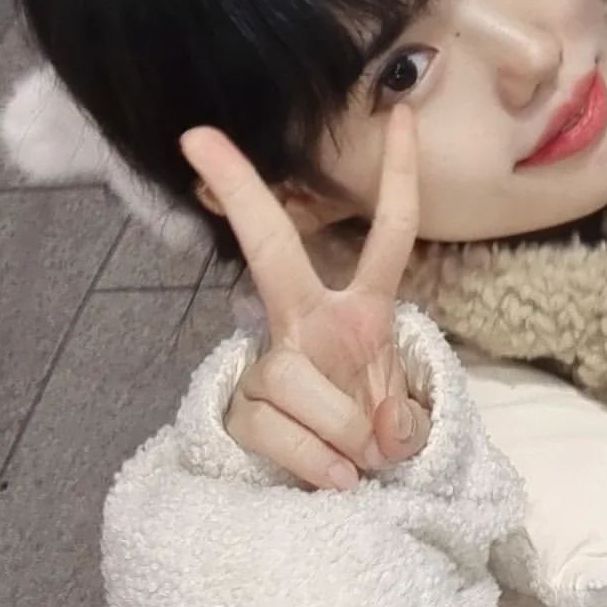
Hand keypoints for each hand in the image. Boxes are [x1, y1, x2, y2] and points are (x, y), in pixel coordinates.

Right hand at [180, 105, 429, 490]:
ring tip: (357, 459)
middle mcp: (311, 321)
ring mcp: (271, 362)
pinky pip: (273, 429)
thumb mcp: (406, 426)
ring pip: (293, 378)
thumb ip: (403, 423)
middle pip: (275, 251)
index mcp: (362, 310)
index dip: (402, 177)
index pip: (392, 234)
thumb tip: (380, 434)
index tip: (404, 115)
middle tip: (200, 136)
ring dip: (339, 432)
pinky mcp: (238, 405)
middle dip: (244, 194)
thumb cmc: (373, 435)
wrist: (333, 492)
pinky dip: (313, 464)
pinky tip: (332, 479)